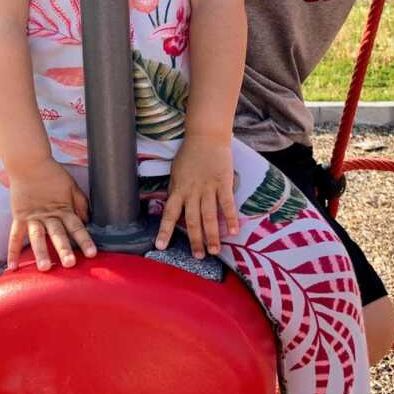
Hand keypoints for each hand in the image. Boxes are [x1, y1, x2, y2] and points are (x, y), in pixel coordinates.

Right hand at [7, 158, 96, 270]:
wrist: (29, 162)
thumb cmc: (53, 174)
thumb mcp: (72, 186)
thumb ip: (80, 203)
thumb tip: (87, 221)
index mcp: (63, 209)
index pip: (77, 227)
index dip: (85, 240)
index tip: (92, 254)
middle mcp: (48, 216)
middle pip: (58, 234)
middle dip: (64, 249)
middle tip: (69, 264)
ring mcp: (32, 217)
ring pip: (37, 237)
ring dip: (41, 252)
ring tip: (44, 267)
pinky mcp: (19, 216)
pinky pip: (14, 236)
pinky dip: (12, 251)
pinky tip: (13, 267)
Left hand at [155, 137, 238, 257]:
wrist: (205, 136)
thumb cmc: (189, 154)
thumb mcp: (176, 173)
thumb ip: (176, 191)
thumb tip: (172, 209)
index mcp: (178, 189)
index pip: (169, 214)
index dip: (164, 231)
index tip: (160, 246)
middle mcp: (192, 191)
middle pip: (192, 220)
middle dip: (195, 240)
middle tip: (199, 257)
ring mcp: (208, 188)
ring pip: (209, 216)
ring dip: (212, 235)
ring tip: (214, 251)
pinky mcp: (223, 182)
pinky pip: (227, 203)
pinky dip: (231, 218)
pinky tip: (234, 232)